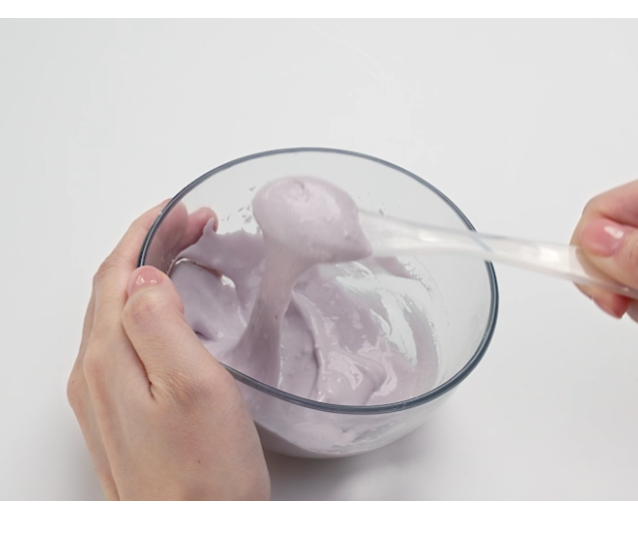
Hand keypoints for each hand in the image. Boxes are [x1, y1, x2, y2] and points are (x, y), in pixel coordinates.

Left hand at [68, 201, 269, 499]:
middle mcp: (95, 375)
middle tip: (195, 224)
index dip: (149, 231)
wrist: (198, 535)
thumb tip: (143, 275)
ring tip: (191, 255)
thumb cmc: (205, 475)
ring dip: (150, 272)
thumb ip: (160, 324)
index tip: (181, 209)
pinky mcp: (123, 413)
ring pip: (118, 311)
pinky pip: (126, 340)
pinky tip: (176, 311)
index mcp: (108, 359)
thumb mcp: (194, 387)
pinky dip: (150, 306)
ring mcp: (104, 396)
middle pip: (114, 287)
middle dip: (151, 244)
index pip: (118, 271)